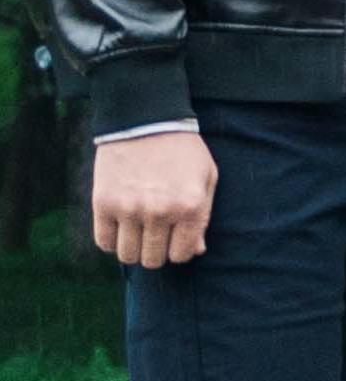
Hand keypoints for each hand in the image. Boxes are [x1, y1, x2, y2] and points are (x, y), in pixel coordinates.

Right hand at [90, 128, 216, 271]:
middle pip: (153, 259)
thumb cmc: (182, 150)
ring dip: (133, 248)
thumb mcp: (206, 177)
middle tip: (156, 236)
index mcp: (190, 206)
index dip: (179, 251)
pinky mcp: (103, 204)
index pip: (182, 254)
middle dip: (156, 252)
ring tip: (138, 231)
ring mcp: (129, 209)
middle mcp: (160, 211)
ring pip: (127, 256)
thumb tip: (196, 251)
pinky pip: (104, 242)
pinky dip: (112, 241)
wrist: (146, 121)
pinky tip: (121, 226)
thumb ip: (203, 216)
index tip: (175, 240)